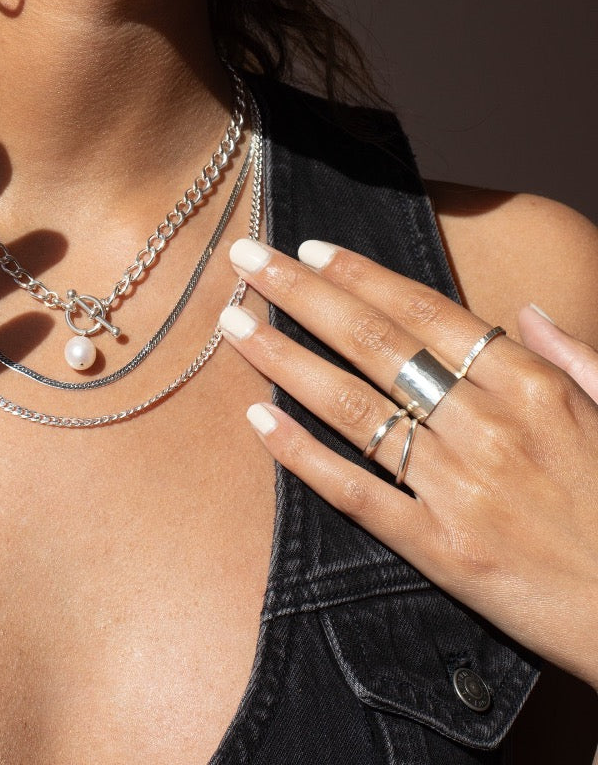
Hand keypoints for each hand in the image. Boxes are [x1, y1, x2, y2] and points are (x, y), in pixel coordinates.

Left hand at [219, 238, 597, 688]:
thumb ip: (572, 357)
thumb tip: (525, 311)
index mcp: (532, 387)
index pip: (425, 311)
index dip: (360, 275)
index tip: (309, 249)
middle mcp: (486, 427)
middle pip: (374, 342)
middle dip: (301, 293)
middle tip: (245, 261)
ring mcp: (457, 488)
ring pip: (352, 406)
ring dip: (284, 359)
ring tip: (233, 324)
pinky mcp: (439, 549)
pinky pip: (356, 492)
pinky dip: (303, 454)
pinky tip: (258, 420)